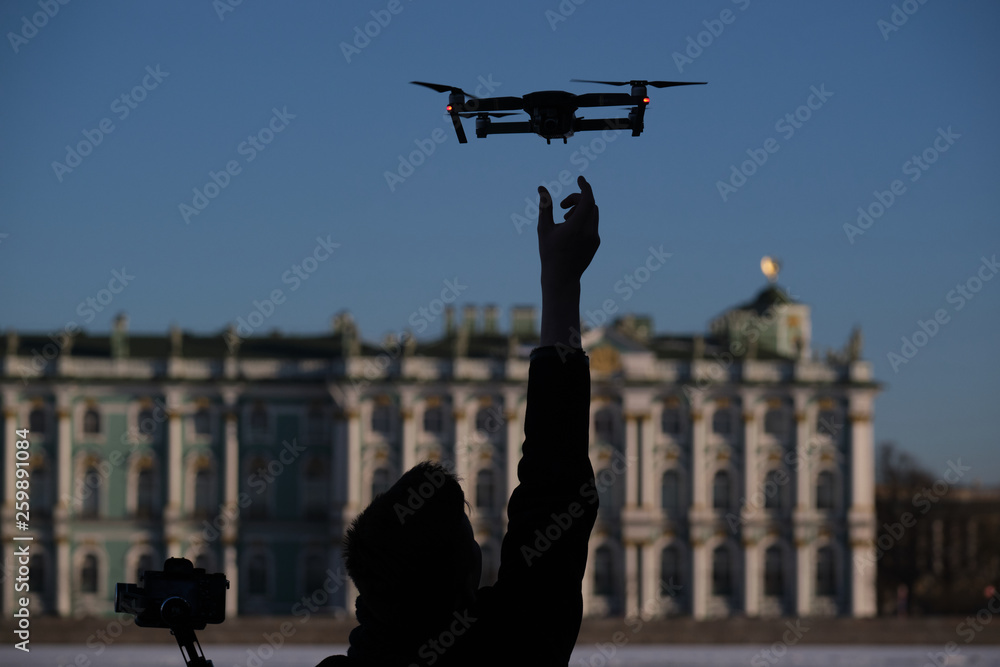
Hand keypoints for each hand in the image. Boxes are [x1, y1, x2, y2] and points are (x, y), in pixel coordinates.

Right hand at [537, 175, 599, 289]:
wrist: (562, 278)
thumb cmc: (549, 253)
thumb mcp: (543, 228)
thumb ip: (545, 206)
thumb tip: (541, 188)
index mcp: (575, 227)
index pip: (587, 199)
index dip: (584, 186)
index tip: (580, 178)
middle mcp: (589, 231)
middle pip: (590, 203)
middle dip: (577, 199)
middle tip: (563, 206)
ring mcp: (594, 237)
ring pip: (594, 212)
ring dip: (581, 208)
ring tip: (565, 218)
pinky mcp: (596, 243)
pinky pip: (593, 223)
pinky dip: (584, 219)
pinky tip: (570, 228)